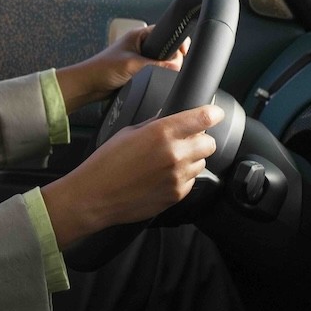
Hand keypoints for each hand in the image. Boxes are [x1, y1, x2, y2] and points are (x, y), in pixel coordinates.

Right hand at [40, 104, 222, 247]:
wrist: (95, 196)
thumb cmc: (106, 164)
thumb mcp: (128, 132)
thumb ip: (154, 125)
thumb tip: (170, 119)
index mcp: (162, 133)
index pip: (203, 118)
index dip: (213, 114)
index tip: (214, 114)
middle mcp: (175, 154)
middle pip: (209, 143)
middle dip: (200, 140)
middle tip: (186, 140)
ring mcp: (177, 177)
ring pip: (201, 163)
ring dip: (192, 159)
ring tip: (169, 161)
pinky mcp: (176, 195)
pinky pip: (191, 181)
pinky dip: (183, 177)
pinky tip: (163, 176)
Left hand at [53, 25, 190, 113]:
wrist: (88, 85)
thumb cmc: (102, 69)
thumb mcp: (132, 65)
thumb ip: (156, 65)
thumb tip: (176, 67)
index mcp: (139, 34)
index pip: (166, 32)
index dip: (178, 42)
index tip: (185, 52)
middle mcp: (141, 44)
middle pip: (168, 49)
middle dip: (172, 58)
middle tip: (171, 68)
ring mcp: (140, 58)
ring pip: (162, 62)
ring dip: (164, 69)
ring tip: (161, 74)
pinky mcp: (139, 71)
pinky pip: (155, 72)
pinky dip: (158, 76)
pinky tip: (156, 80)